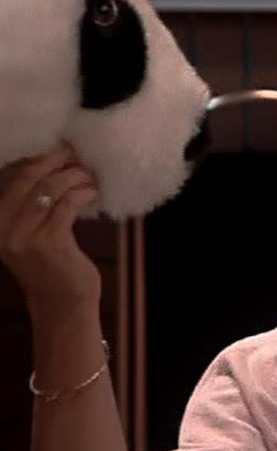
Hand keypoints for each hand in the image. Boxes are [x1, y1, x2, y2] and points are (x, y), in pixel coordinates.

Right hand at [0, 145, 101, 313]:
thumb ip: (30, 204)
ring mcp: (24, 235)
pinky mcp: (51, 242)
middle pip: (27, 177)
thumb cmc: (49, 264)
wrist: (61, 302)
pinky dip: (83, 192)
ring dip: (74, 175)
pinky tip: (93, 192)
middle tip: (76, 154)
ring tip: (89, 175)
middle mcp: (2, 227)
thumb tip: (49, 164)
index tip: (57, 148)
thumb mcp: (29, 232)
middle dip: (54, 159)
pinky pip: (68, 204)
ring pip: (50, 188)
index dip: (34, 157)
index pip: (9, 176)